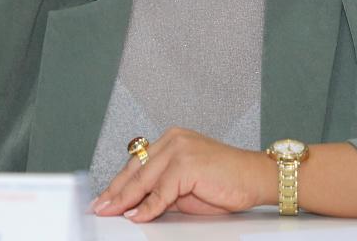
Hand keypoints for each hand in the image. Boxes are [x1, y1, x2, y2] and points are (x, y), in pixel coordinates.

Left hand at [91, 127, 274, 221]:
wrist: (256, 177)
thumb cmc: (226, 180)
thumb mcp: (186, 186)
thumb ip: (162, 190)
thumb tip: (136, 206)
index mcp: (172, 139)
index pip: (137, 162)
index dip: (119, 182)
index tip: (105, 197)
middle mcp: (173, 139)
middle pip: (136, 169)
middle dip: (115, 192)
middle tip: (100, 207)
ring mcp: (180, 149)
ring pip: (144, 179)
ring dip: (125, 200)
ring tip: (111, 213)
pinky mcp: (187, 164)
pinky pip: (160, 191)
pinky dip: (147, 207)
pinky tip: (137, 216)